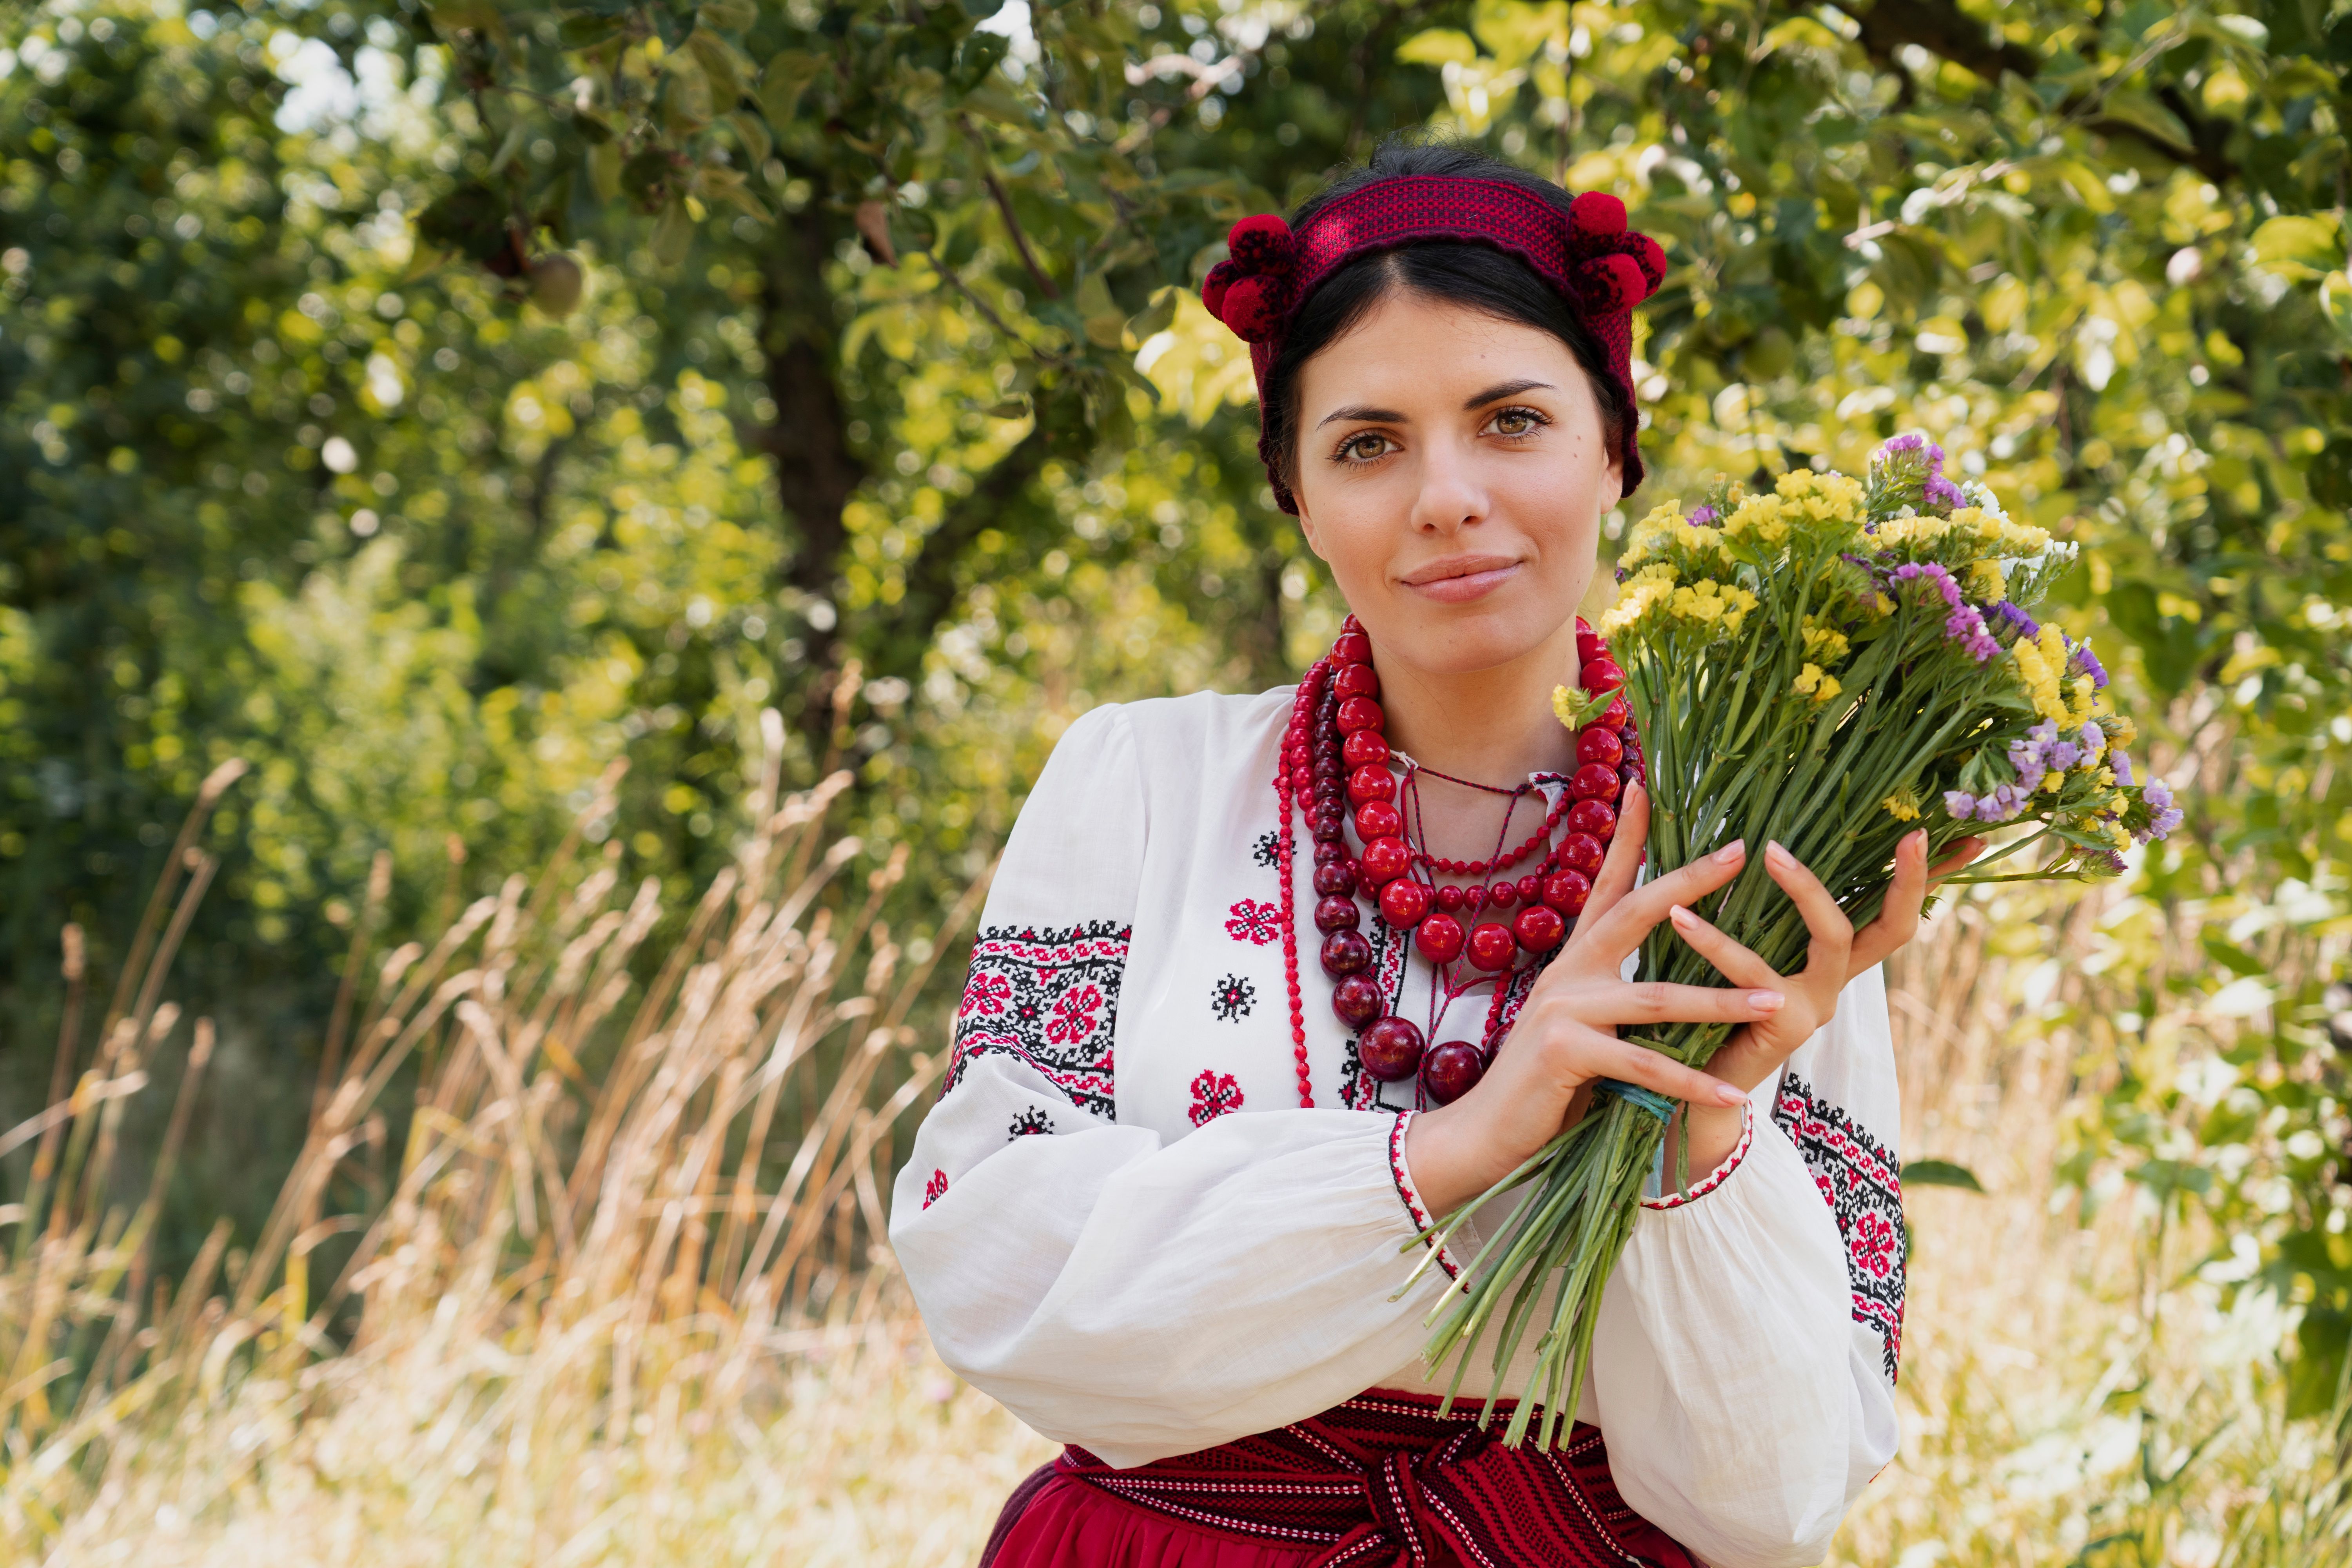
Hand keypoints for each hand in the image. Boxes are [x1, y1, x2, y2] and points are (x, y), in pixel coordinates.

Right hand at [1401, 783, 1789, 1215]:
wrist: (1485, 1132)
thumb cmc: (1544, 1084)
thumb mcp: (1583, 1027)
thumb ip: (1618, 1001)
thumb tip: (1672, 987)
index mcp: (1574, 961)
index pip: (1605, 884)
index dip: (1624, 835)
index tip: (1644, 785)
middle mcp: (1567, 972)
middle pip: (1636, 913)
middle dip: (1691, 881)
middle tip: (1742, 852)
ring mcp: (1562, 1009)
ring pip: (1657, 999)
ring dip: (1723, 1002)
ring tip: (1779, 1001)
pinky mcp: (1564, 1053)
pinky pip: (1643, 1066)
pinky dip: (1690, 1083)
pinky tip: (1730, 1095)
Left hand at [1664, 830, 1983, 1171]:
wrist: (1695, 1081)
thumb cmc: (1717, 1002)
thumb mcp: (1745, 946)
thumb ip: (1756, 908)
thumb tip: (1748, 840)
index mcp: (1835, 961)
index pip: (1896, 912)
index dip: (1929, 879)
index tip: (1954, 833)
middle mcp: (1836, 982)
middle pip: (1894, 927)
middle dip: (1910, 880)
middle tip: (1912, 833)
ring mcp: (1817, 1005)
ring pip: (1834, 936)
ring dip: (1803, 887)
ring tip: (1764, 848)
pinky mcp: (1784, 1025)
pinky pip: (1754, 972)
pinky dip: (1716, 941)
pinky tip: (1681, 915)